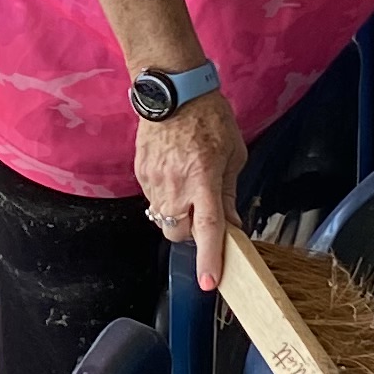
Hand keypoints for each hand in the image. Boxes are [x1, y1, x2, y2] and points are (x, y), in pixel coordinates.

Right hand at [134, 88, 246, 291]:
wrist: (172, 91)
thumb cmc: (209, 117)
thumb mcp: (233, 154)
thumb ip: (229, 193)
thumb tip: (231, 224)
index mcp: (203, 177)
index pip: (206, 226)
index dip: (208, 257)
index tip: (209, 283)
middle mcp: (175, 184)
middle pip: (177, 232)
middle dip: (190, 232)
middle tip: (202, 212)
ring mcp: (153, 180)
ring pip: (162, 219)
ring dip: (177, 215)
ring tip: (187, 187)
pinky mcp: (140, 173)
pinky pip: (152, 200)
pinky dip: (165, 197)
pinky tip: (174, 174)